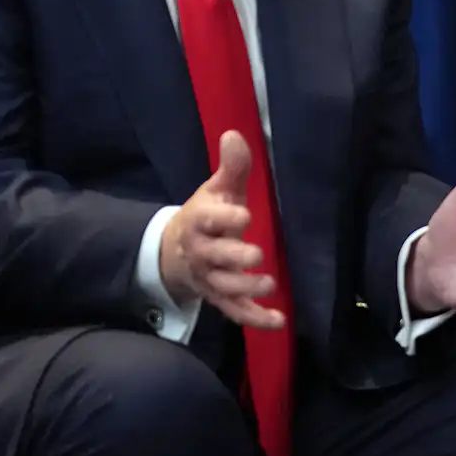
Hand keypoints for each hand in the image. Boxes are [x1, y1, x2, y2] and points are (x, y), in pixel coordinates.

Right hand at [158, 131, 285, 330]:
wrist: (176, 250)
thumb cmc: (207, 216)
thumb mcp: (218, 190)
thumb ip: (232, 167)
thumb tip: (235, 134)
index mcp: (200, 222)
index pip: (207, 220)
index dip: (223, 218)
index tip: (243, 214)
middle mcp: (202, 253)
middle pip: (215, 258)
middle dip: (234, 258)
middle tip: (256, 255)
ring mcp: (210, 279)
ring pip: (223, 288)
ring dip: (245, 290)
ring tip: (268, 285)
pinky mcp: (220, 299)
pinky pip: (235, 313)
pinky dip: (255, 319)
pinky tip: (279, 321)